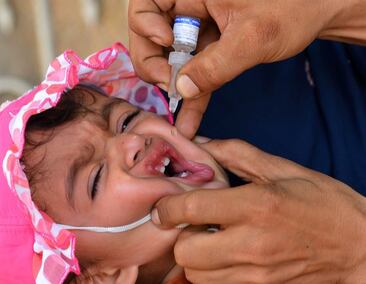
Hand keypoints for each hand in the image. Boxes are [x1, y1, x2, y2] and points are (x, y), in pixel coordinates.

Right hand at [129, 0, 364, 137]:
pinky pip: (195, 71)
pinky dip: (194, 94)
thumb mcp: (252, 36)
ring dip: (174, 86)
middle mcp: (191, 6)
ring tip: (178, 114)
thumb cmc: (293, 7)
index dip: (146, 25)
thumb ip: (215, 65)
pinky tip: (189, 120)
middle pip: (151, 34)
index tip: (167, 43)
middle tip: (169, 85)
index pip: (145, 3)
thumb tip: (182, 89)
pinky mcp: (212, 48)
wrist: (321, 12)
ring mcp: (200, 28)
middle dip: (156, 63)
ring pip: (172, 57)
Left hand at [152, 139, 365, 282]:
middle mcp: (252, 243)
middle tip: (196, 222)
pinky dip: (211, 272)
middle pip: (186, 251)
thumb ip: (237, 154)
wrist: (360, 247)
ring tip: (212, 238)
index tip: (163, 207)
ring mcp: (256, 274)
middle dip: (182, 235)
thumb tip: (202, 143)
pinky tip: (225, 254)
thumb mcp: (283, 170)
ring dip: (195, 255)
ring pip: (197, 274)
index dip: (167, 207)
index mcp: (256, 206)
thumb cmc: (324, 204)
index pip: (191, 209)